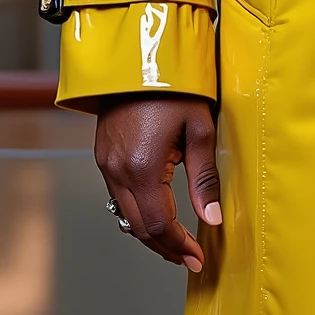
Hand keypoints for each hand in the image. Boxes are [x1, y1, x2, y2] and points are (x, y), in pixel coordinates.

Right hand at [95, 96, 220, 271]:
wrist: (137, 56)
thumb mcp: (200, 129)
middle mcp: (118, 170)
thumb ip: (205, 178)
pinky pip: (118, 196)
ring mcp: (106, 164)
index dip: (179, 247)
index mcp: (143, 168)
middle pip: (139, 228)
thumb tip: (211, 219)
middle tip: (189, 259)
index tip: (198, 258)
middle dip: (165, 248)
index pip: (159, 225)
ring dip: (150, 233)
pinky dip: (138, 212)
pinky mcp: (102, 156)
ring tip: (176, 243)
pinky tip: (157, 214)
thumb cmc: (174, 86)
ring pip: (125, 215)